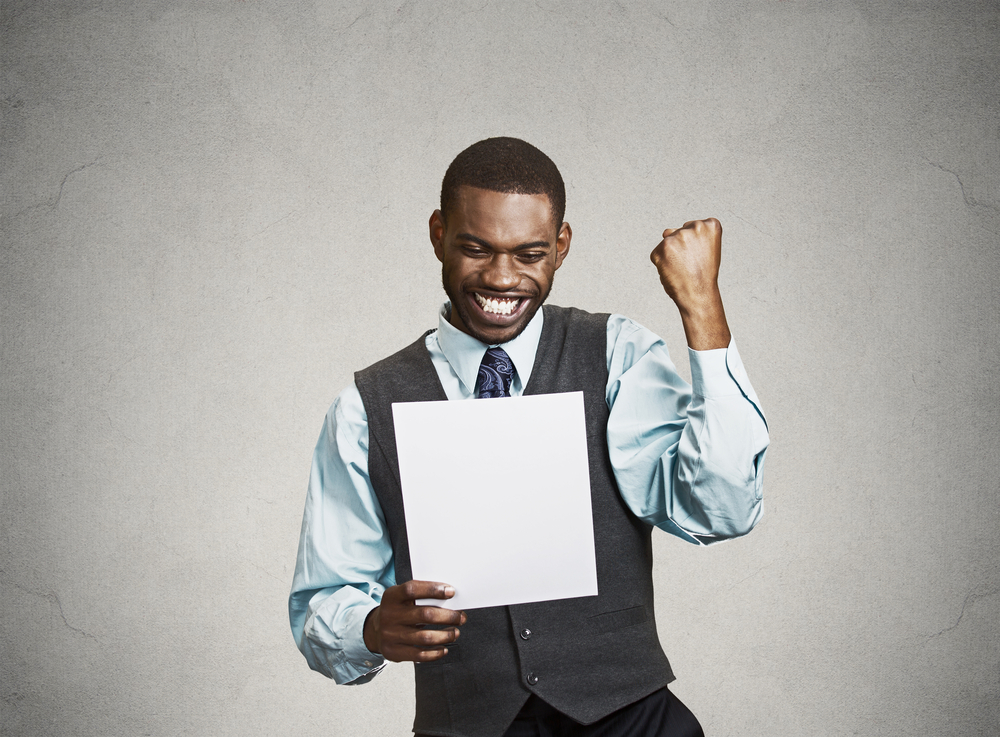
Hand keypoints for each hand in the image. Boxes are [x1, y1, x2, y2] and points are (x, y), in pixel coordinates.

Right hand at [363, 580, 466, 662]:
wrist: (375, 630)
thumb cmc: (398, 610)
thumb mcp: (402, 597)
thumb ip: (421, 595)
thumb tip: (450, 597)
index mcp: (391, 596)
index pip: (412, 589)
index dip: (432, 589)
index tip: (451, 592)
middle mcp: (389, 615)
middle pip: (424, 615)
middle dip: (448, 616)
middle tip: (461, 617)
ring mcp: (390, 635)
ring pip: (425, 637)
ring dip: (445, 635)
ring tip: (455, 632)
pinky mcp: (393, 652)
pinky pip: (419, 655)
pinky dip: (435, 653)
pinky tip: (444, 648)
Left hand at [650, 218, 730, 349]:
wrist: (698, 294)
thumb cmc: (703, 274)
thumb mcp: (708, 249)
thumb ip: (691, 235)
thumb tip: (665, 232)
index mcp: (711, 225)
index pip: (695, 226)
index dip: (696, 243)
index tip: (701, 255)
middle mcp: (694, 227)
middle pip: (680, 232)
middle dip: (682, 247)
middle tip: (691, 264)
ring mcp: (677, 236)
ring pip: (667, 242)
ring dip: (671, 254)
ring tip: (682, 268)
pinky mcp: (662, 247)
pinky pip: (657, 253)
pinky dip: (661, 263)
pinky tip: (673, 271)